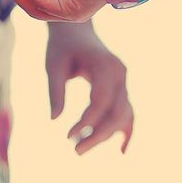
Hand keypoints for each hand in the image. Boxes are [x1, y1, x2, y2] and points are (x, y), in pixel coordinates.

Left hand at [45, 23, 133, 153]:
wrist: (76, 31)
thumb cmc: (62, 47)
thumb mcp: (53, 65)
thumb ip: (55, 90)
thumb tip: (54, 119)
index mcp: (105, 65)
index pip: (100, 100)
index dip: (86, 121)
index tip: (67, 136)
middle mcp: (120, 73)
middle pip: (116, 112)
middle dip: (98, 135)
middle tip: (75, 151)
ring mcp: (124, 81)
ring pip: (123, 115)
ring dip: (106, 135)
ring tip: (80, 149)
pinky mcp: (121, 88)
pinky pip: (128, 112)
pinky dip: (126, 131)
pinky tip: (120, 150)